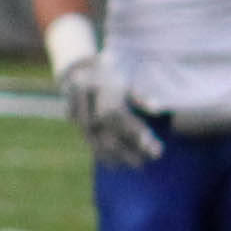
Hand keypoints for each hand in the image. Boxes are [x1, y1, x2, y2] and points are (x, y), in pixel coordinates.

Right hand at [59, 50, 157, 166]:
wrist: (80, 65)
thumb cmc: (114, 70)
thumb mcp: (128, 78)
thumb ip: (141, 96)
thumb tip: (158, 110)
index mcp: (103, 88)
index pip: (121, 118)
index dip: (137, 135)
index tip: (155, 150)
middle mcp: (88, 101)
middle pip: (106, 133)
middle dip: (127, 151)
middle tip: (145, 164)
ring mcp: (77, 110)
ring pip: (95, 139)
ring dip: (115, 156)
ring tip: (134, 166)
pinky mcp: (73, 118)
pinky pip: (88, 140)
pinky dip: (101, 153)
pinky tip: (114, 165)